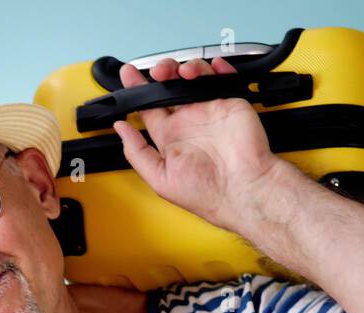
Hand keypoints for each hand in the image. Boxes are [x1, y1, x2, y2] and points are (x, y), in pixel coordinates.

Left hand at [111, 57, 282, 234]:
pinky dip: (217, 68)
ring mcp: (209, 112)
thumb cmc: (206, 194)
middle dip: (161, 73)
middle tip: (158, 73)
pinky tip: (210, 68)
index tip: (127, 75)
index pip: (150, 108)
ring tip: (182, 73)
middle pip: (170, 87)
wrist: (242, 190)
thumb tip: (121, 129)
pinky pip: (223, 78)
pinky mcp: (230, 104)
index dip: (138, 90)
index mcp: (170, 139)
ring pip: (193, 78)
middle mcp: (189, 123)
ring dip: (184, 69)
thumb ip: (137, 153)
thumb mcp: (160, 179)